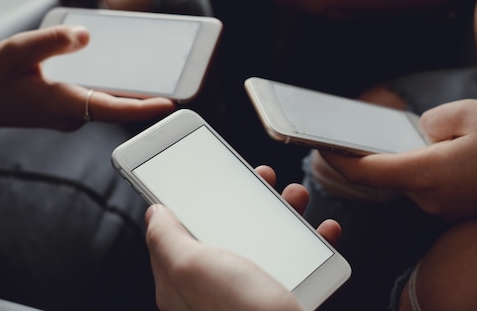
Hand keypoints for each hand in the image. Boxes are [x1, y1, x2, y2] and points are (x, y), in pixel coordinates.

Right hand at [0, 26, 174, 137]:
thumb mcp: (15, 51)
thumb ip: (51, 41)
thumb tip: (85, 35)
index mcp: (62, 103)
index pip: (112, 107)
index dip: (142, 107)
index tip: (169, 104)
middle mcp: (73, 114)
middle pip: (119, 106)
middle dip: (150, 98)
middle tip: (181, 85)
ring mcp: (72, 115)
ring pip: (111, 103)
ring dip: (135, 93)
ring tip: (164, 76)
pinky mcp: (70, 110)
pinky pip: (100, 100)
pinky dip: (117, 89)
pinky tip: (128, 73)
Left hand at [145, 165, 340, 310]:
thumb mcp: (193, 268)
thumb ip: (167, 238)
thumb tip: (153, 213)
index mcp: (185, 282)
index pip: (176, 234)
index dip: (186, 202)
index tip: (199, 178)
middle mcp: (216, 287)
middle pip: (226, 230)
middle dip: (244, 200)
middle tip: (260, 178)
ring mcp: (251, 292)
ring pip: (265, 241)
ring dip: (283, 213)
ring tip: (296, 198)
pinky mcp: (282, 297)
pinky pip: (299, 262)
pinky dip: (313, 241)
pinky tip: (323, 230)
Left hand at [321, 99, 476, 219]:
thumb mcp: (467, 112)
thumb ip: (428, 122)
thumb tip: (415, 133)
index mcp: (428, 173)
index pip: (368, 172)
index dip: (338, 159)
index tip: (319, 146)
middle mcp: (430, 197)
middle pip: (384, 176)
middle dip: (366, 154)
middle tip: (347, 129)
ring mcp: (442, 207)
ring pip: (406, 179)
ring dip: (397, 158)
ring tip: (393, 132)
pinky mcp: (453, 208)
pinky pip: (424, 185)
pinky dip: (417, 167)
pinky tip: (428, 147)